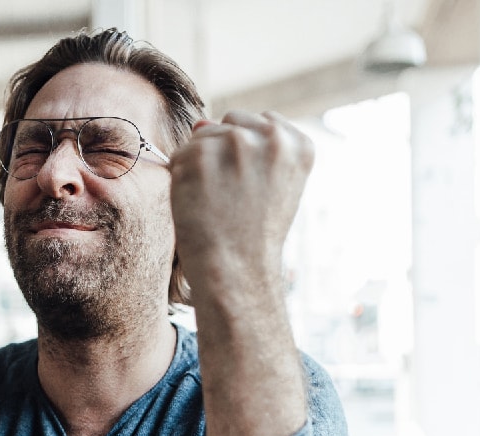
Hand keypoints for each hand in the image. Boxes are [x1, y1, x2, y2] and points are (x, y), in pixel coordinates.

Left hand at [169, 111, 313, 304]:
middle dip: (224, 151)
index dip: (248, 153)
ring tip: (215, 201)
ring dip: (201, 165)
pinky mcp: (201, 155)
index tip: (249, 185)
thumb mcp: (271, 187)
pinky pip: (180, 154)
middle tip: (230, 195)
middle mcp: (272, 138)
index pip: (262, 122)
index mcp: (298, 145)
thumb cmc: (251, 236)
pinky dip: (181, 177)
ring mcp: (235, 143)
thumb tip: (200, 122)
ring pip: (203, 136)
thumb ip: (249, 148)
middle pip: (231, 122)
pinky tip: (197, 202)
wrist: (235, 269)